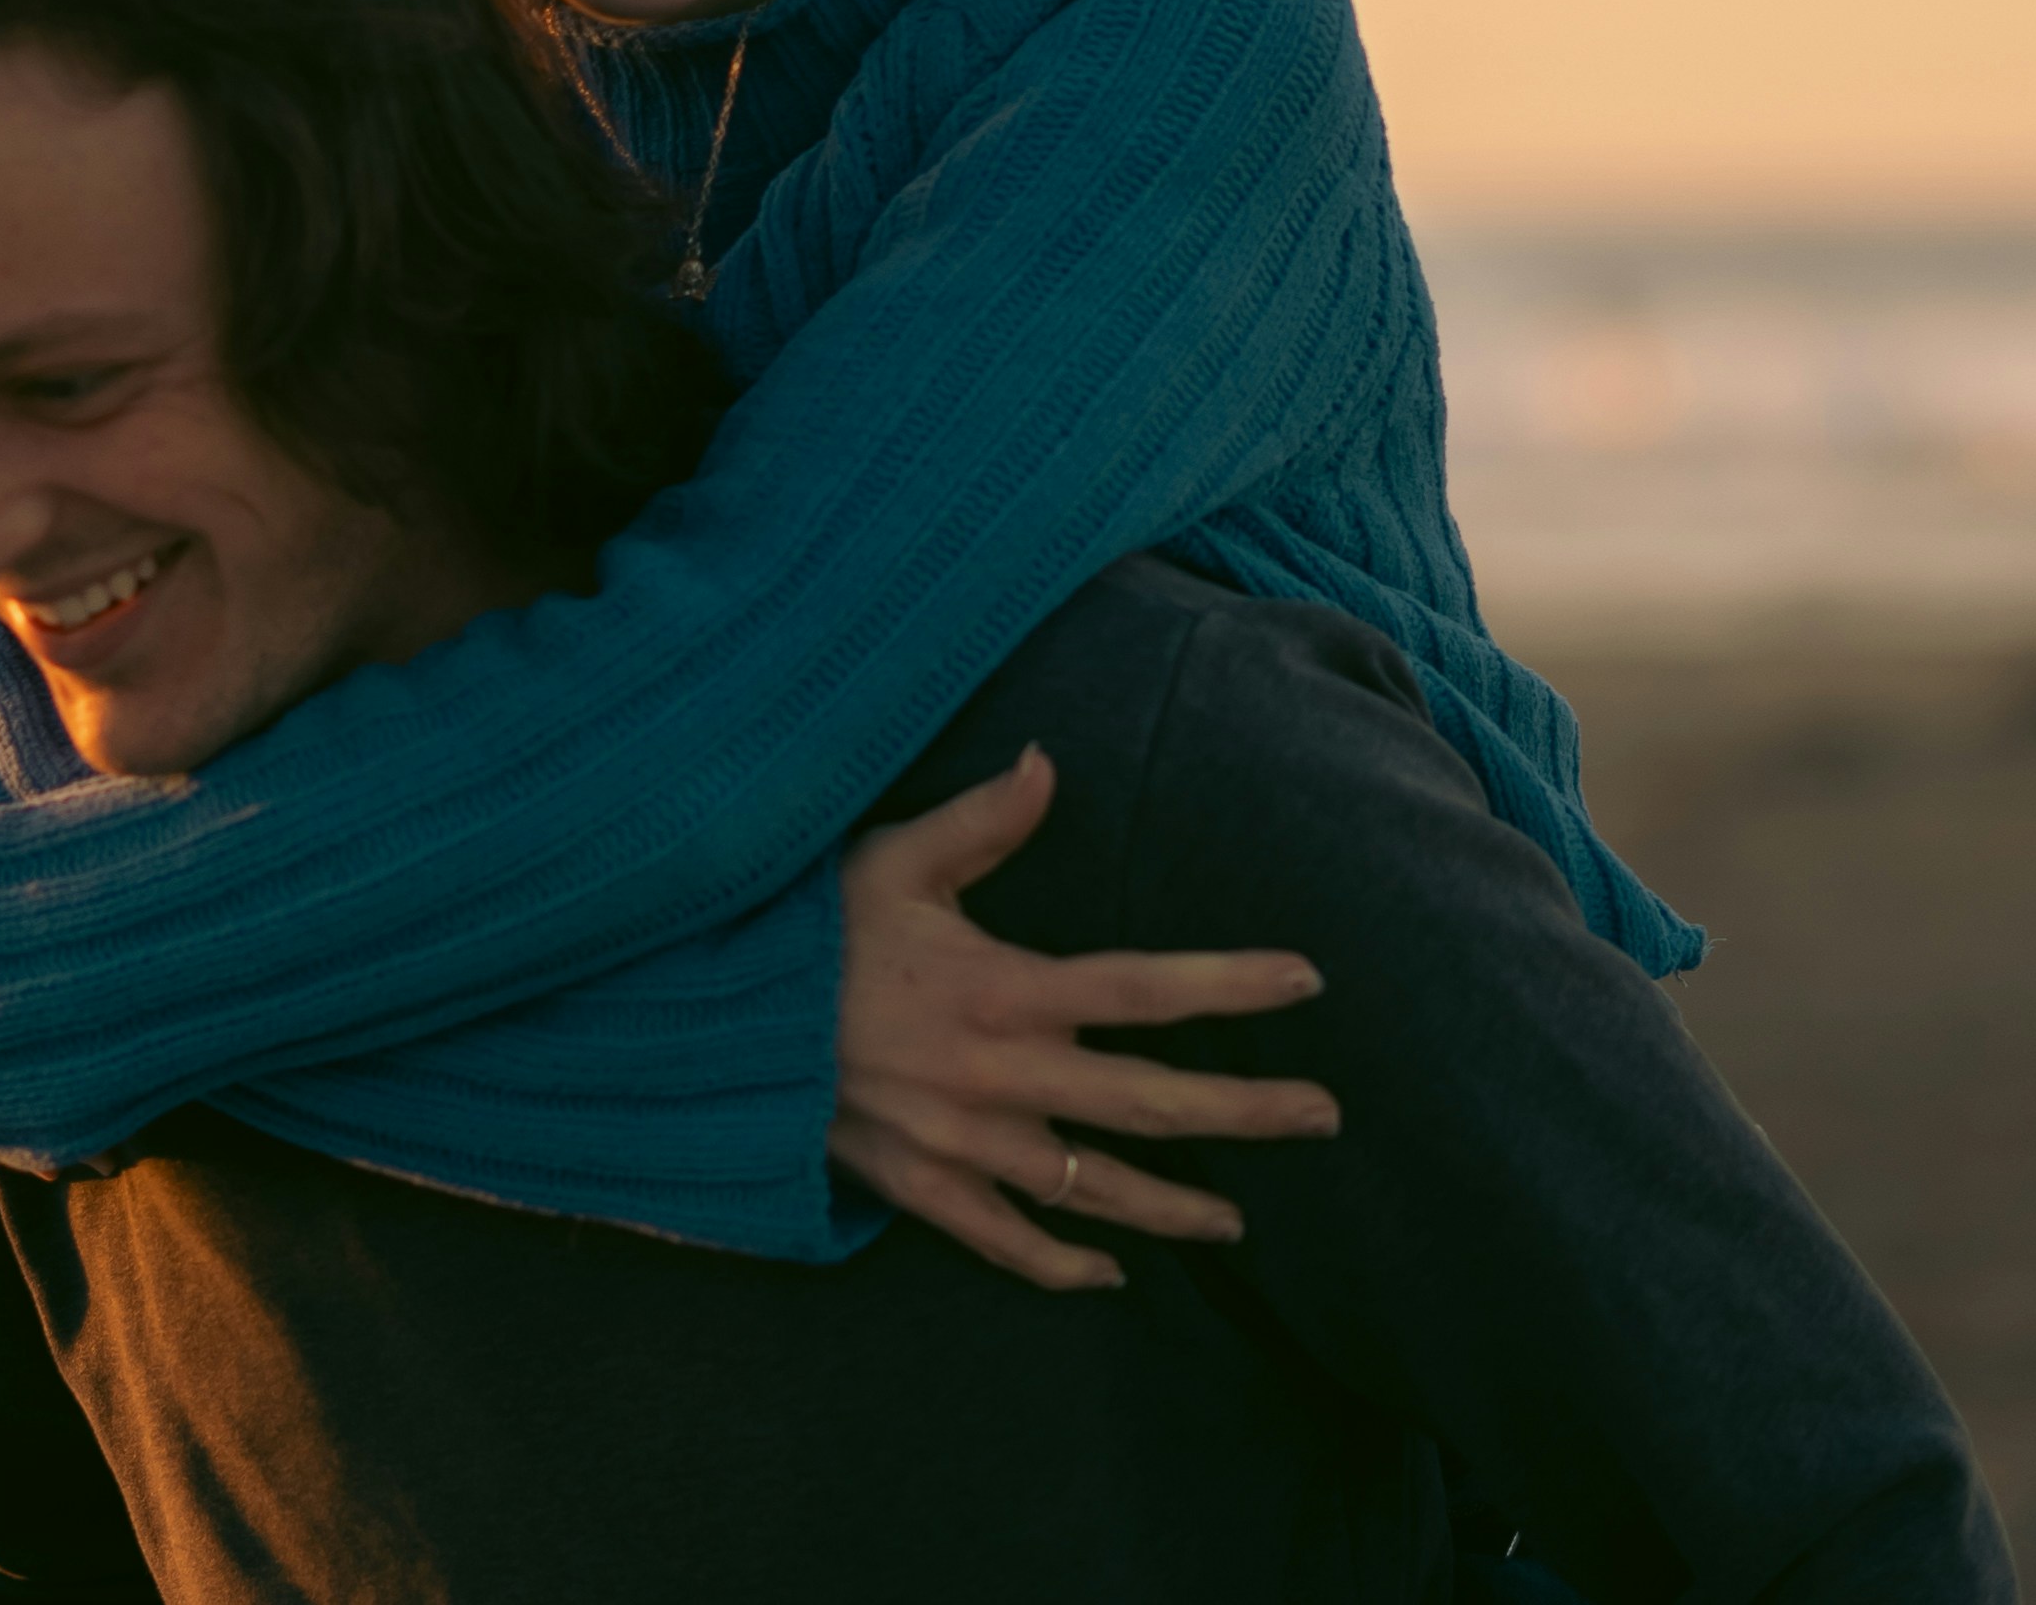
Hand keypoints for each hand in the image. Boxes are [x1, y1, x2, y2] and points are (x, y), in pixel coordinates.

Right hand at [829, 744, 1336, 1291]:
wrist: (711, 1025)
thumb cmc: (806, 931)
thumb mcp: (890, 858)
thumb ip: (980, 821)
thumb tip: (1047, 761)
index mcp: (1003, 989)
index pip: (1144, 988)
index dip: (1230, 985)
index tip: (1306, 981)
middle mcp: (999, 1076)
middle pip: (1148, 1103)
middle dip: (1245, 1112)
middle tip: (1324, 1115)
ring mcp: (963, 1143)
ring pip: (1093, 1188)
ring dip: (1173, 1205)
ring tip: (1235, 1218)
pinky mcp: (919, 1187)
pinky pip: (1005, 1242)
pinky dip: (1061, 1265)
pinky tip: (1109, 1272)